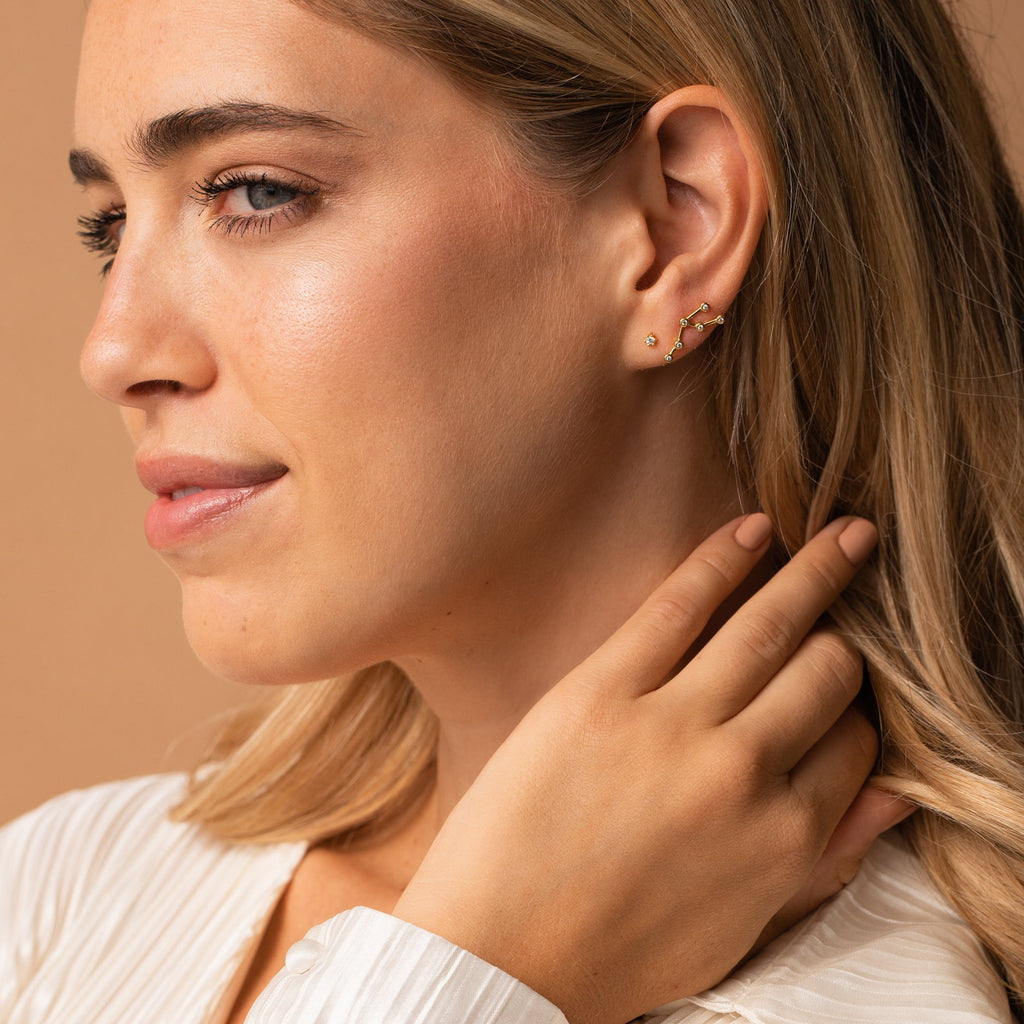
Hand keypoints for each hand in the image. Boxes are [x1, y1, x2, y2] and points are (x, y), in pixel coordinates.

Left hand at [395, 515, 888, 1023]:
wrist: (498, 953)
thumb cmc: (617, 947)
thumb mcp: (742, 924)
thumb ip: (823, 858)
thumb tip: (894, 796)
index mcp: (783, 837)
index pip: (855, 741)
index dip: (852, 713)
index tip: (835, 693)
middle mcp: (743, 773)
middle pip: (827, 673)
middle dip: (843, 642)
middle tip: (841, 616)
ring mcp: (672, 726)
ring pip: (770, 627)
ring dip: (818, 571)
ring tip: (846, 536)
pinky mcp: (602, 690)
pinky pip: (679, 604)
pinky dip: (724, 559)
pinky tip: (754, 528)